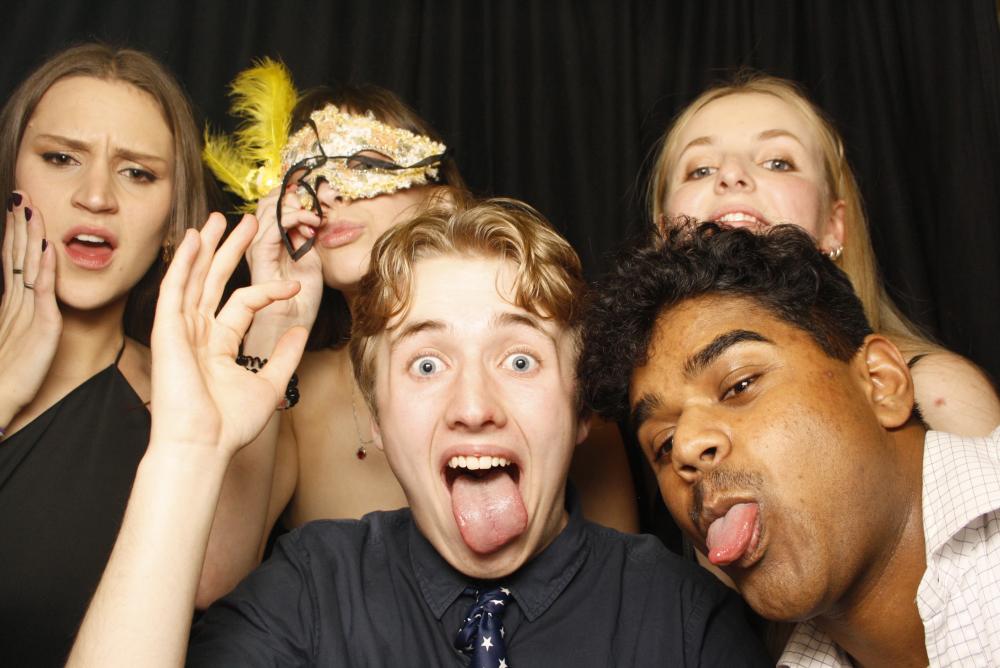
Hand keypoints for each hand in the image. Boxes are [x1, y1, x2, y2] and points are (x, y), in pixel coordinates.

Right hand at [0, 192, 59, 424]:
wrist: (0, 400)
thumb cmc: (10, 374)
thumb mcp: (16, 337)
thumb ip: (20, 315)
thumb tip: (23, 292)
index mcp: (10, 304)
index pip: (12, 261)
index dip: (15, 234)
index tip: (18, 209)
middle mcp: (15, 303)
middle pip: (17, 255)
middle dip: (20, 225)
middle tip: (22, 196)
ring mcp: (27, 312)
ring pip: (29, 266)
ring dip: (31, 236)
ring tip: (32, 208)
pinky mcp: (41, 326)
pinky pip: (43, 291)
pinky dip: (45, 268)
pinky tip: (48, 247)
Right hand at [149, 212, 307, 455]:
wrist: (203, 445)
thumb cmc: (230, 425)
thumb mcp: (269, 384)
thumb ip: (284, 356)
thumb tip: (301, 329)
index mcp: (219, 345)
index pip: (244, 303)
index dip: (269, 290)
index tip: (294, 284)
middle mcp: (198, 334)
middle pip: (214, 282)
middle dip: (229, 251)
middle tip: (244, 223)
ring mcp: (180, 331)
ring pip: (194, 279)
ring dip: (206, 248)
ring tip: (219, 218)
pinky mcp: (167, 331)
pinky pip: (175, 290)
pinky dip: (184, 263)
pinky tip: (195, 239)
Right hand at [244, 186, 324, 342]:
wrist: (294, 323)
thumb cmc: (302, 297)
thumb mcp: (310, 258)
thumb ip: (306, 235)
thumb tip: (309, 212)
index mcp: (269, 241)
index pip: (273, 205)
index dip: (292, 196)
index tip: (315, 199)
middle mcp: (259, 241)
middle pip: (268, 203)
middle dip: (293, 197)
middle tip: (315, 207)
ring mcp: (257, 248)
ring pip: (268, 210)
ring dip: (296, 208)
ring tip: (314, 221)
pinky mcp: (260, 257)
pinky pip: (272, 228)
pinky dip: (293, 220)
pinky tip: (309, 227)